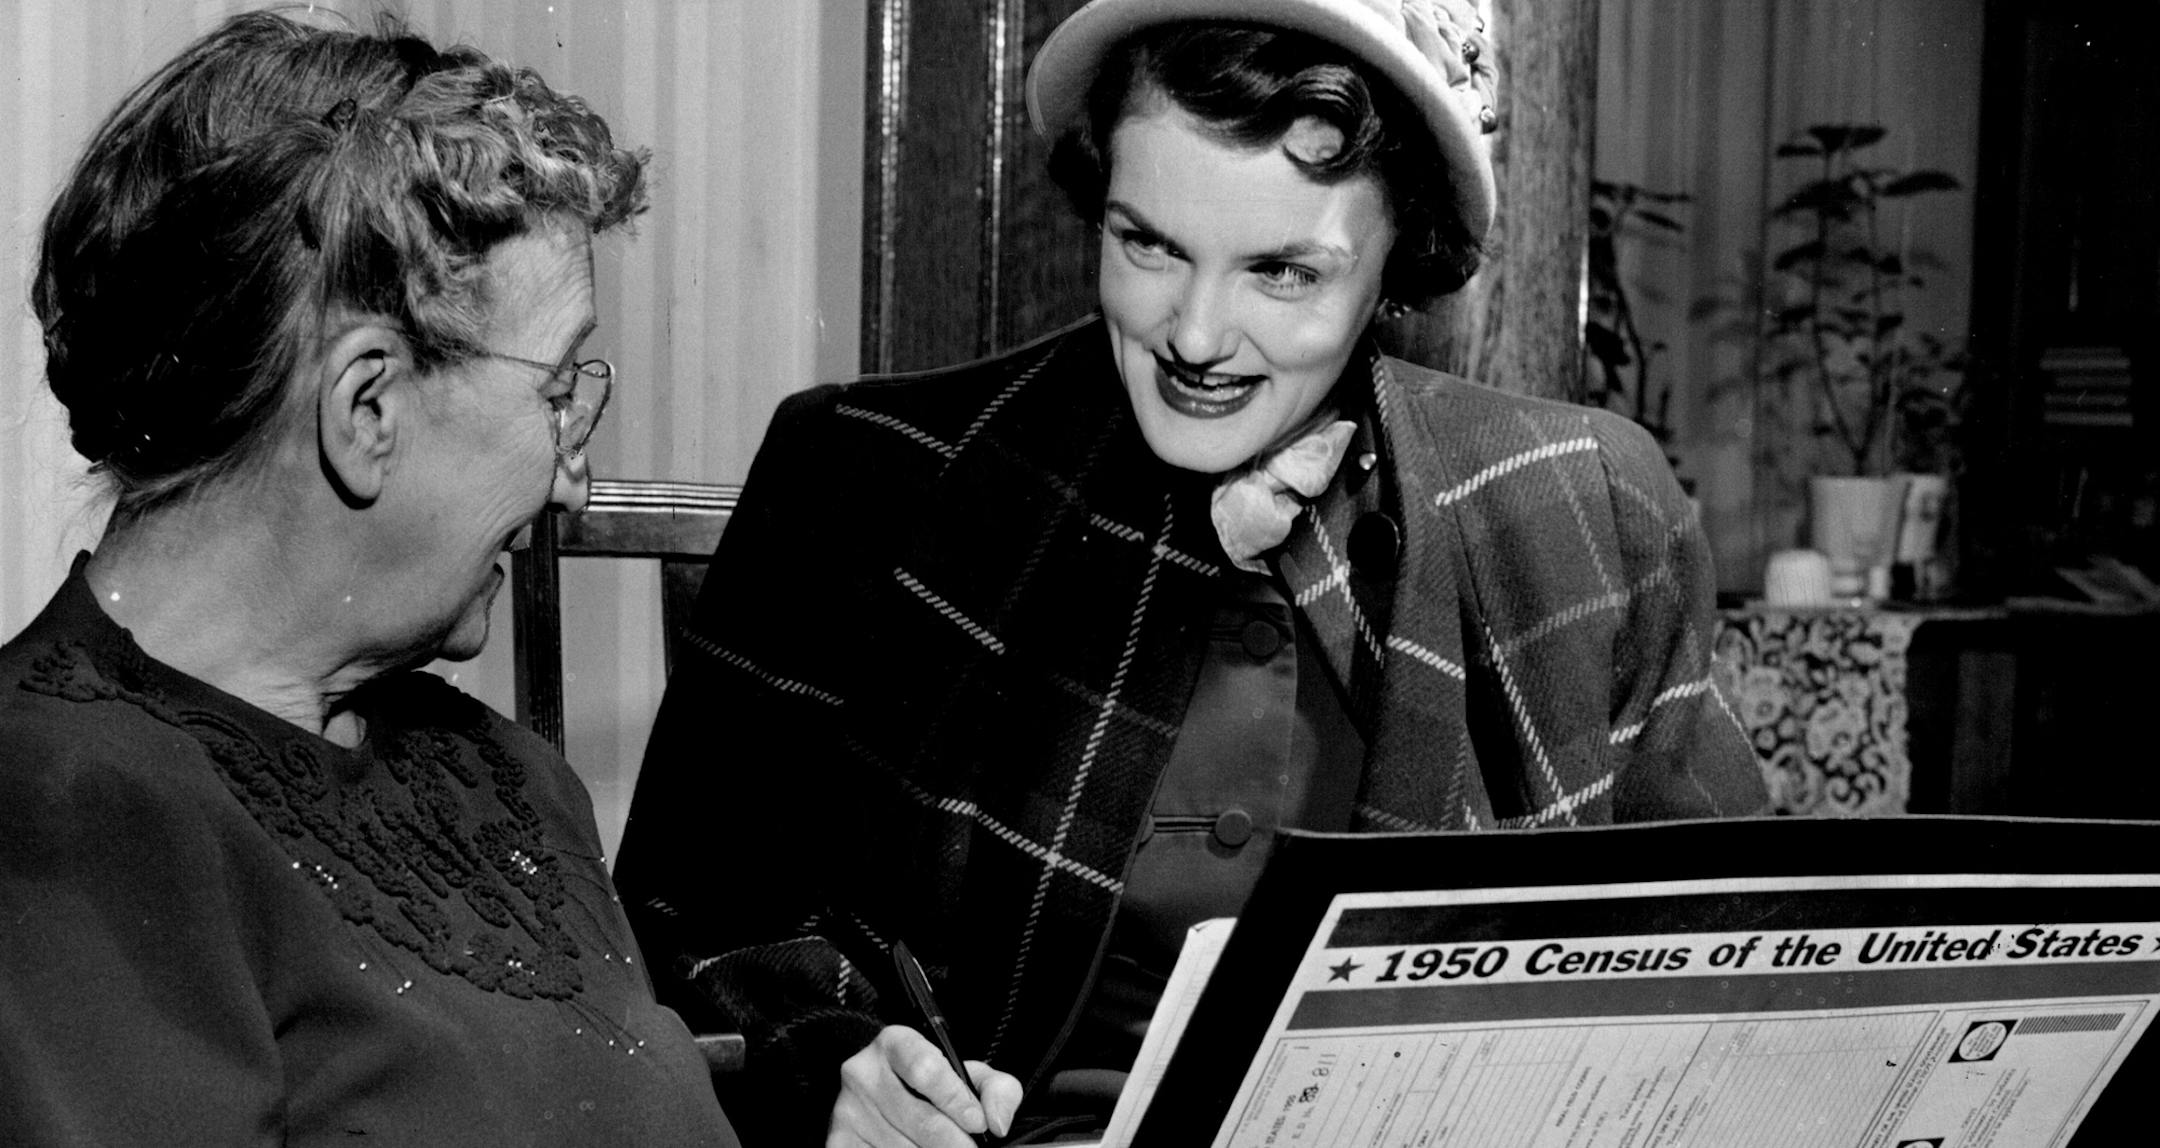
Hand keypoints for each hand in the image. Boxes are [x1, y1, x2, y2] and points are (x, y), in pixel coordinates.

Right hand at [826, 1025, 1022, 1146]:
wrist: (882, 1096)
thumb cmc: (932, 1085)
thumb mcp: (967, 1074)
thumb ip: (996, 1089)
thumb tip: (997, 1123)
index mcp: (895, 1044)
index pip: (926, 1069)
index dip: (956, 1100)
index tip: (979, 1124)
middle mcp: (864, 1073)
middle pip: (920, 1119)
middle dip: (954, 1143)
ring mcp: (847, 1110)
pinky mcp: (838, 1140)